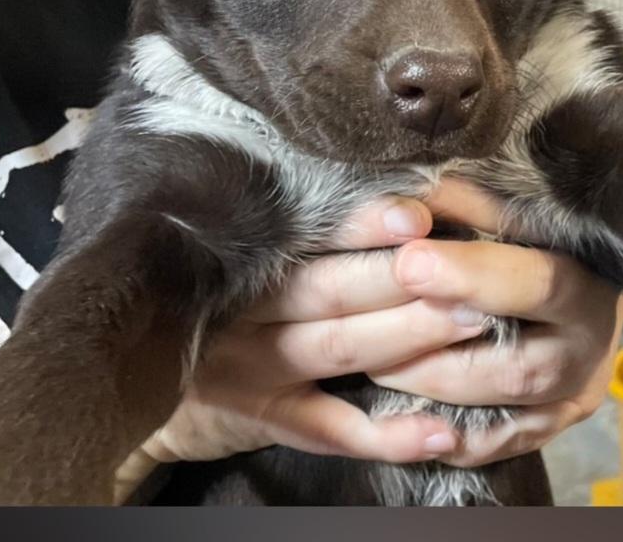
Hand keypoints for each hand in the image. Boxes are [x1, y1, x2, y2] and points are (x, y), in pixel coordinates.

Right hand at [125, 179, 622, 487]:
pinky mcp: (270, 417)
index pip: (303, 238)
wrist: (151, 359)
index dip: (359, 226)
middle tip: (465, 269)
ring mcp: (254, 371)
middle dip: (399, 279)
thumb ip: (292, 219)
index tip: (417, 215)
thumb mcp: (241, 242)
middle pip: (328, 292)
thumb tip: (386, 188)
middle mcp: (243, 313)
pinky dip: (386, 435)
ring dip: (408, 337)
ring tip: (472, 320)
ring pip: (338, 350)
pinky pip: (331, 431)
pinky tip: (440, 431)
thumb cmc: (226, 281)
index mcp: (238, 257)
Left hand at [373, 178, 622, 466]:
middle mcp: (589, 348)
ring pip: (503, 414)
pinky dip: (445, 435)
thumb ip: (465, 203)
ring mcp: (573, 397)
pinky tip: (399, 414)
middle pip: (517, 367)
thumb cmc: (536, 231)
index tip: (408, 261)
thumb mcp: (510, 207)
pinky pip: (496, 446)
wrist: (581, 280)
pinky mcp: (549, 426)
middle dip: (434, 349)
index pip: (536, 284)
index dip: (471, 277)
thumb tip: (408, 201)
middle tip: (366, 326)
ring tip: (372, 360)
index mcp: (589, 282)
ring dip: (430, 389)